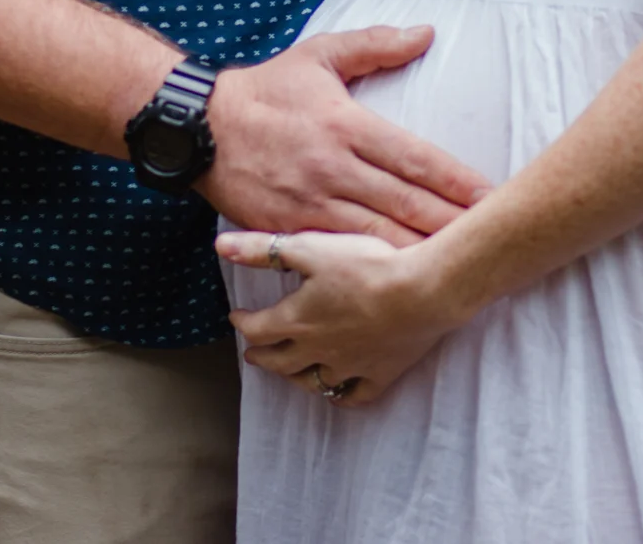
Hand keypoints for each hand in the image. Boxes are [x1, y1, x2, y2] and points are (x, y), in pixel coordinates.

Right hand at [197, 26, 491, 247]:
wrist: (196, 127)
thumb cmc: (265, 89)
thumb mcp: (318, 55)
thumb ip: (375, 45)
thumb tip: (426, 33)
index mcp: (345, 124)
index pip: (414, 158)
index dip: (456, 180)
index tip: (491, 194)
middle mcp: (332, 167)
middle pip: (405, 204)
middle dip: (452, 224)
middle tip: (492, 238)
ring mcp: (309, 204)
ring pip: (377, 237)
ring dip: (420, 254)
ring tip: (459, 267)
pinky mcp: (288, 230)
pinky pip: (339, 254)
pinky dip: (372, 268)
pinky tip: (400, 280)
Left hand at [217, 229, 472, 407]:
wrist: (422, 291)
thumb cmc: (366, 265)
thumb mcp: (310, 249)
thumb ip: (264, 250)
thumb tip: (220, 246)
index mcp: (297, 319)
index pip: (257, 329)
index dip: (243, 323)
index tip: (237, 317)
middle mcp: (318, 349)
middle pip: (280, 362)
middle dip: (262, 356)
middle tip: (252, 353)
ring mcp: (350, 365)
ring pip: (313, 381)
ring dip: (294, 377)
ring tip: (287, 372)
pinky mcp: (381, 373)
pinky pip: (355, 395)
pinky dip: (341, 395)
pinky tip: (337, 392)